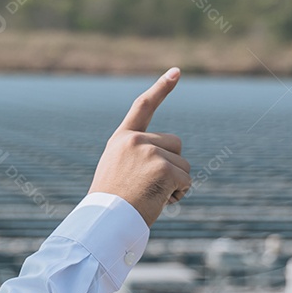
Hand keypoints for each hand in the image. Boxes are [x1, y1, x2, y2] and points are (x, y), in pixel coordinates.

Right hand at [88, 68, 189, 226]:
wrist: (105, 220)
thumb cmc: (112, 203)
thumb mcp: (119, 171)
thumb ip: (140, 157)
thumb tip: (174, 165)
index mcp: (122, 139)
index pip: (143, 106)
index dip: (161, 88)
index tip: (177, 71)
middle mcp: (135, 140)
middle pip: (175, 144)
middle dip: (172, 165)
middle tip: (150, 187)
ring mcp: (149, 151)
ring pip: (183, 163)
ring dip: (176, 182)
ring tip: (150, 195)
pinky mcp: (163, 167)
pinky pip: (186, 179)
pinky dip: (179, 193)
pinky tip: (159, 201)